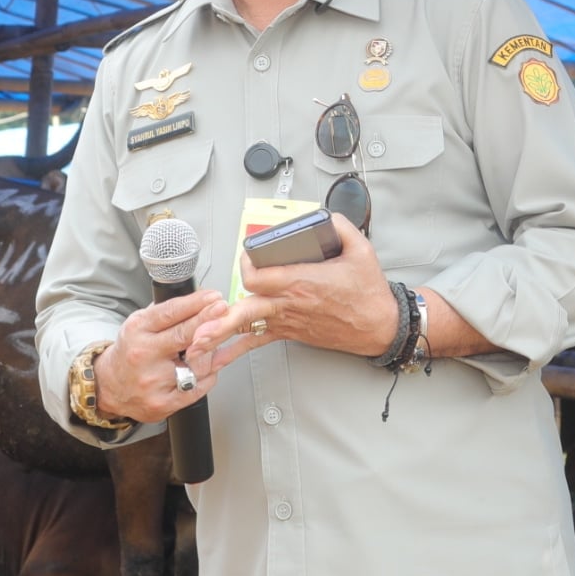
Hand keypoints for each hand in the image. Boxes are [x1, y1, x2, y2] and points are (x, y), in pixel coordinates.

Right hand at [94, 288, 238, 423]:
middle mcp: (143, 356)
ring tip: (215, 341)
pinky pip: (199, 387)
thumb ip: (168, 313)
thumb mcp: (140, 324)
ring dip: (212, 351)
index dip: (195, 304)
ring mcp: (153, 382)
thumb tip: (201, 299)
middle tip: (224, 309)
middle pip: (182, 336)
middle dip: (207, 320)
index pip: (169, 313)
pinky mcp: (163, 404)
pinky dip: (209, 374)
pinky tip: (209, 366)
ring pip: (197, 364)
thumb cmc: (131, 351)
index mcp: (137, 331)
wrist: (110, 386)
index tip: (214, 296)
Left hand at [197, 211, 399, 360]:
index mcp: (301, 282)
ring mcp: (287, 321)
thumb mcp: (361, 249)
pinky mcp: (289, 332)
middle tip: (198, 328)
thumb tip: (322, 216)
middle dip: (219, 321)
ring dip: (219, 338)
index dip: (245, 264)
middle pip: (245, 310)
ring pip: (246, 328)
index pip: (259, 276)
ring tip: (195, 346)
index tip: (245, 255)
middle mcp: (289, 304)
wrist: (379, 326)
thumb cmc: (368, 293)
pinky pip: (257, 341)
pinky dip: (235, 351)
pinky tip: (217, 359)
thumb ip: (339, 226)